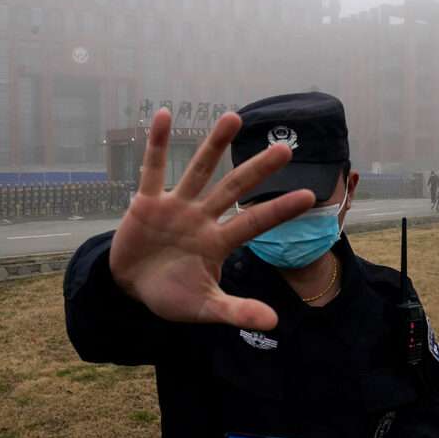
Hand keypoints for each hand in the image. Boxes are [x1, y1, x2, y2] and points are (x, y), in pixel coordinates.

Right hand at [109, 109, 314, 329]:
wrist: (130, 287)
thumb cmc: (170, 295)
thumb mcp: (203, 307)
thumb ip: (236, 311)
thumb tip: (275, 323)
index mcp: (218, 242)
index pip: (254, 223)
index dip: (278, 210)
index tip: (308, 195)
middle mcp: (202, 217)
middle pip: (234, 188)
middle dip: (258, 170)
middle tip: (286, 149)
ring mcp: (176, 206)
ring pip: (198, 170)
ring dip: (214, 145)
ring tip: (233, 117)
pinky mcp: (147, 201)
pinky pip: (152, 168)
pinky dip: (156, 143)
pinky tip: (162, 115)